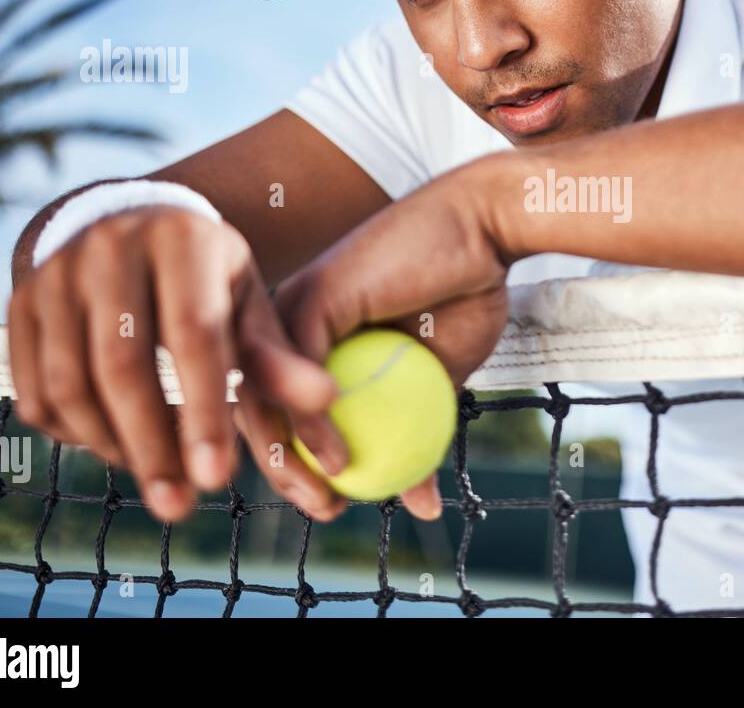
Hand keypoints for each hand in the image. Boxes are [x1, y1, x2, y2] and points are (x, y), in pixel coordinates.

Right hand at [7, 205, 348, 522]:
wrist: (127, 223)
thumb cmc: (205, 276)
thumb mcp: (248, 301)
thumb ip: (279, 355)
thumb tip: (327, 401)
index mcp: (184, 240)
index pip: (193, 335)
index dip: (203, 410)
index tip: (219, 479)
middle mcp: (110, 248)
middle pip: (120, 366)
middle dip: (151, 446)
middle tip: (179, 507)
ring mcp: (54, 274)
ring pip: (67, 383)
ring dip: (110, 446)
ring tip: (155, 476)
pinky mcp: (18, 303)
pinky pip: (33, 389)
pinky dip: (71, 434)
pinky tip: (114, 444)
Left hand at [274, 160, 511, 519]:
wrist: (485, 232)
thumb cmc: (468, 293)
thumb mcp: (442, 382)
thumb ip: (418, 433)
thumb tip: (419, 502)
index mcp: (314, 337)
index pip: (284, 407)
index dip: (297, 465)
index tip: (331, 506)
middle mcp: (291, 320)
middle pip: (259, 403)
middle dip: (280, 470)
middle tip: (323, 510)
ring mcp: (294, 306)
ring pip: (262, 393)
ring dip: (287, 457)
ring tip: (326, 496)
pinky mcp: (309, 297)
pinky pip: (295, 374)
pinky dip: (310, 423)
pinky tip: (337, 457)